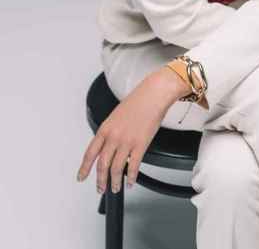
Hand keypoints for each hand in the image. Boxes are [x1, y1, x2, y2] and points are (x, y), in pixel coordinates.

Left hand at [76, 70, 177, 193]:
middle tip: (100, 188)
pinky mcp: (140, 145)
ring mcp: (126, 142)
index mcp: (105, 129)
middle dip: (100, 180)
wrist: (152, 95)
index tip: (81, 177)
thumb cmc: (137, 102)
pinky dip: (131, 177)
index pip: (90, 153)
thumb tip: (108, 146)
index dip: (84, 168)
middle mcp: (113, 137)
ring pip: (116, 169)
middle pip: (102, 165)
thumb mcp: (116, 116)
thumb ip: (110, 132)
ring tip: (116, 188)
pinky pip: (133, 166)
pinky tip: (131, 181)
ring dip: (115, 182)